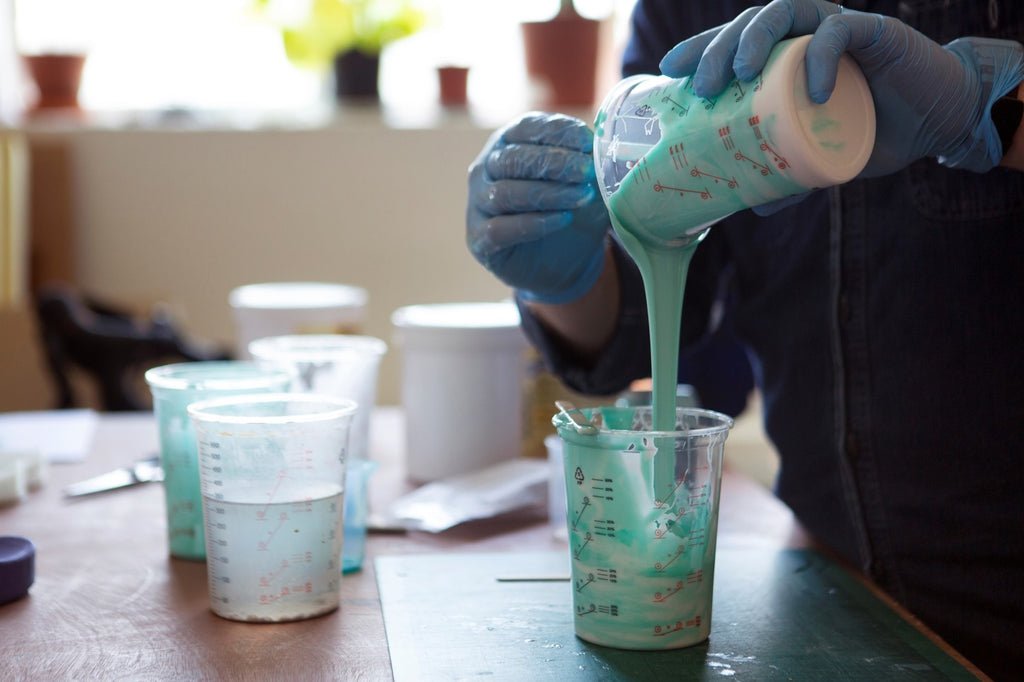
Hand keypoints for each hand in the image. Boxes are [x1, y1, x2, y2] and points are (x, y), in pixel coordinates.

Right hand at [467, 112, 609, 303]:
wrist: (566, 261)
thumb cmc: (574, 210)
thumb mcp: (589, 182)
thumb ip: (591, 163)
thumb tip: (603, 146)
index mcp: (510, 142)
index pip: (527, 128)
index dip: (558, 133)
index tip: (589, 143)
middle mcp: (488, 168)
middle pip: (514, 158)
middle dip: (554, 163)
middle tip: (587, 171)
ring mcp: (479, 203)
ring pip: (505, 192)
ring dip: (547, 193)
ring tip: (581, 197)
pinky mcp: (480, 239)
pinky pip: (500, 229)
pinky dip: (533, 223)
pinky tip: (562, 219)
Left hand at [658, 0, 1023, 175]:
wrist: (936, 125)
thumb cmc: (872, 131)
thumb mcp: (820, 160)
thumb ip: (789, 177)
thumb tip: (751, 211)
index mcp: (784, 56)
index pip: (733, 42)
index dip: (700, 49)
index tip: (670, 72)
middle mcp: (805, 33)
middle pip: (749, 23)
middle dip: (718, 48)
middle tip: (702, 86)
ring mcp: (837, 27)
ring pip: (785, 11)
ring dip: (755, 38)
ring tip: (740, 73)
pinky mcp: (875, 31)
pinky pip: (839, 31)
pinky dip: (819, 57)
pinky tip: (810, 92)